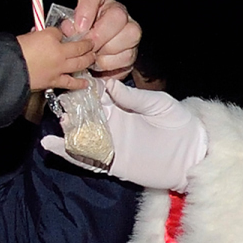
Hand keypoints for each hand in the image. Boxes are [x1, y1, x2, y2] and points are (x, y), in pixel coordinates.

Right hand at [19, 26, 97, 91]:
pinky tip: (86, 83)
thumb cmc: (15, 50)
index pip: (61, 32)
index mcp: (50, 37)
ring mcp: (59, 68)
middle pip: (78, 47)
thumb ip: (39, 35)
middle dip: (87, 45)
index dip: (64, 32)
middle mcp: (59, 52)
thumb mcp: (28, 36)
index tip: (66, 34)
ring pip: (79, 63)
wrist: (10, 69)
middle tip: (91, 44)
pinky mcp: (55, 81)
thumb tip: (44, 35)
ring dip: (88, 60)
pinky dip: (80, 83)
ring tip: (92, 58)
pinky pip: (71, 82)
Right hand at [41, 80, 209, 188]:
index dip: (84, 88)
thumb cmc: (179, 123)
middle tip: (62, 102)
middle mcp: (112, 123)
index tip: (72, 80)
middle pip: (84, 114)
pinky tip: (50, 144)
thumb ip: (133, 97)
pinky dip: (66, 152)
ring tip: (58, 122)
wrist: (192, 154)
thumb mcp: (158, 103)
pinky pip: (85, 157)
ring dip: (67, 128)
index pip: (97, 95)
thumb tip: (109, 85)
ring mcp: (110, 143)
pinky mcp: (111, 162)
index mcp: (122, 105)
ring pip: (81, 134)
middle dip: (71, 107)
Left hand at [65, 0, 140, 78]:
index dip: (86, 8)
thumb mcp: (69, 30)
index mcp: (97, 0)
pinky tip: (100, 63)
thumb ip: (68, 27)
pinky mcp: (133, 49)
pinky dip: (110, 63)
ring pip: (129, 35)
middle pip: (117, 15)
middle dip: (99, 35)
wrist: (87, 57)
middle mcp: (116, 10)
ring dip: (106, 50)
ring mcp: (129, 29)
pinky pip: (127, 55)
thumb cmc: (78, 40)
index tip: (79, 27)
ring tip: (93, 56)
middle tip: (87, 46)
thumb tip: (70, 30)